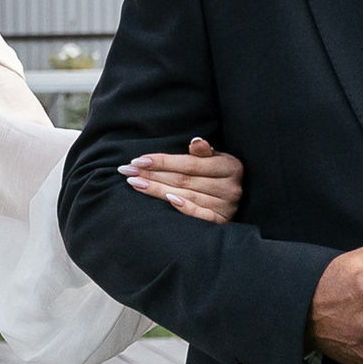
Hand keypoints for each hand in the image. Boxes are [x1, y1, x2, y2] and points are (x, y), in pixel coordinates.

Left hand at [124, 137, 244, 223]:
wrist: (234, 199)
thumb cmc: (217, 175)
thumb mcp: (214, 159)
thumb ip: (203, 152)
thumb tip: (195, 141)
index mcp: (231, 166)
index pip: (189, 163)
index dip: (163, 161)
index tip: (138, 160)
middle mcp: (231, 187)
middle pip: (184, 180)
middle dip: (153, 175)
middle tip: (128, 171)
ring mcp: (227, 207)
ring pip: (186, 196)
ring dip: (157, 190)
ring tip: (135, 184)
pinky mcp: (221, 222)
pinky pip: (200, 215)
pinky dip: (184, 208)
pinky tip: (167, 199)